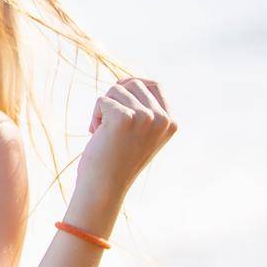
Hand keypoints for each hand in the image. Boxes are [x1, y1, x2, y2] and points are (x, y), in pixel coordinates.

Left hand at [77, 77, 177, 198]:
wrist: (104, 186)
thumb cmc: (117, 159)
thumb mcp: (140, 132)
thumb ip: (143, 109)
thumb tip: (128, 80)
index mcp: (171, 122)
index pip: (154, 85)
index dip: (132, 85)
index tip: (117, 97)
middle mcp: (162, 118)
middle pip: (133, 83)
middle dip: (115, 98)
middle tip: (108, 121)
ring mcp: (145, 117)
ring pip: (115, 90)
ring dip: (103, 109)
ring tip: (105, 133)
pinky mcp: (124, 117)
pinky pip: (101, 100)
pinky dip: (95, 116)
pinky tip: (98, 136)